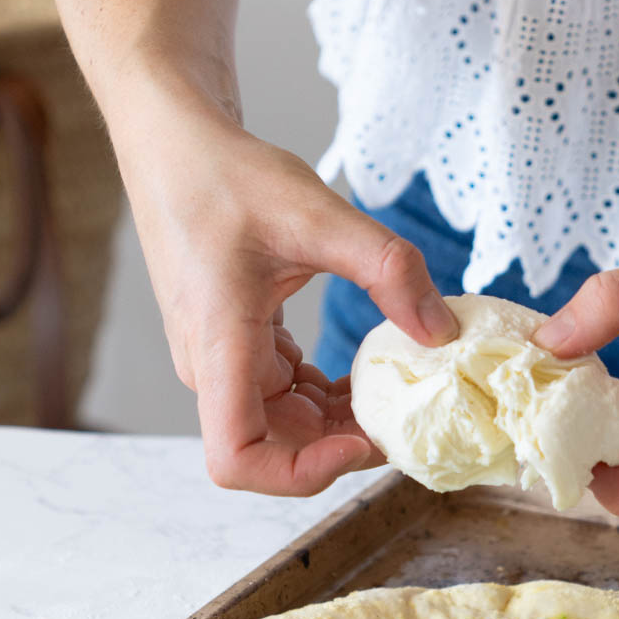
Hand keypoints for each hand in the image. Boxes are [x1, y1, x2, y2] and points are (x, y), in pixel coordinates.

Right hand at [114, 86, 457, 494]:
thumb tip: (443, 332)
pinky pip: (284, 391)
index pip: (237, 459)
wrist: (176, 146)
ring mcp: (222, 359)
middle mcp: (214, 366)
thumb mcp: (318, 214)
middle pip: (275, 449)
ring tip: (400, 393)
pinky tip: (370, 368)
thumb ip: (388, 271)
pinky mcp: (236, 344)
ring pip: (283, 424)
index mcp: (219, 346)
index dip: (301, 472)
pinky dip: (328, 393)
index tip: (360, 439)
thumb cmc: (225, 175)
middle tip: (411, 418)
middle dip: (343, 446)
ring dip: (340, 422)